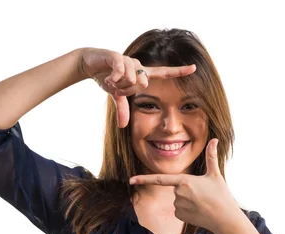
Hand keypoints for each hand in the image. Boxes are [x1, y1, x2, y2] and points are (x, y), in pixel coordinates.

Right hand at [80, 47, 195, 127]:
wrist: (90, 63)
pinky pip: (121, 68)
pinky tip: (109, 79)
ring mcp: (128, 59)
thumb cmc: (107, 77)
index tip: (194, 68)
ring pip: (132, 77)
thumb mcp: (116, 96)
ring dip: (120, 85)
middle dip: (129, 91)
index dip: (179, 71)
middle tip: (117, 90)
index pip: (165, 72)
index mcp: (142, 74)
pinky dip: (115, 77)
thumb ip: (122, 109)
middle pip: (143, 82)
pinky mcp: (116, 56)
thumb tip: (123, 126)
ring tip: (111, 83)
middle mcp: (139, 65)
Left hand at [129, 139, 240, 230]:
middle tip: (203, 195)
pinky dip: (187, 210)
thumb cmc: (221, 195)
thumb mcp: (215, 174)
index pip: (160, 179)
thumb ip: (211, 156)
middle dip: (187, 190)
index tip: (131, 180)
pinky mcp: (179, 216)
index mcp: (184, 181)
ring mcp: (178, 206)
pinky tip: (198, 212)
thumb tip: (214, 139)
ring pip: (178, 200)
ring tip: (202, 203)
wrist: (224, 218)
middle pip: (176, 189)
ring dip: (188, 201)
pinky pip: (179, 210)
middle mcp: (178, 194)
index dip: (143, 179)